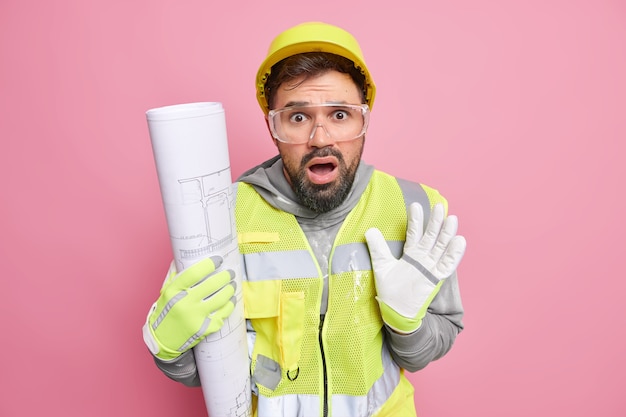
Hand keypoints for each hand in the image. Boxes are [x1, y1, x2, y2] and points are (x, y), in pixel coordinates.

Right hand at [142, 256, 235, 360]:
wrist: (162, 340)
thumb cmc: (165, 312)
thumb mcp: (165, 292)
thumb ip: (176, 275)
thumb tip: (184, 256)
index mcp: (173, 292)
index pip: (194, 273)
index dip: (209, 264)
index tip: (218, 260)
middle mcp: (184, 304)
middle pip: (212, 285)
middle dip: (225, 276)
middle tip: (230, 273)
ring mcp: (195, 318)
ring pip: (220, 299)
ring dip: (230, 289)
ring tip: (232, 285)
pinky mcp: (203, 329)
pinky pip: (222, 314)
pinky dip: (229, 305)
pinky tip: (231, 300)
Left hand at [365, 203, 465, 332]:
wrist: (396, 311)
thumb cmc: (390, 290)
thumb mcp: (381, 266)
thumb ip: (378, 248)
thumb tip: (369, 229)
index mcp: (411, 254)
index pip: (415, 233)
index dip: (416, 220)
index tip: (416, 205)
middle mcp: (423, 258)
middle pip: (431, 237)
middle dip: (435, 222)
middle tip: (440, 207)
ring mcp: (430, 267)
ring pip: (441, 247)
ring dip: (447, 234)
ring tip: (452, 219)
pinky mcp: (435, 278)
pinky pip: (447, 264)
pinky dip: (453, 254)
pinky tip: (459, 241)